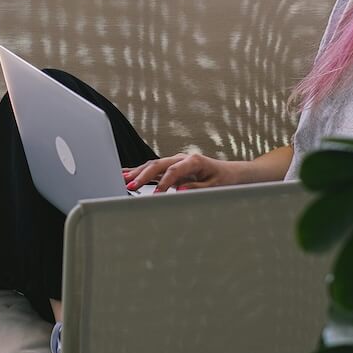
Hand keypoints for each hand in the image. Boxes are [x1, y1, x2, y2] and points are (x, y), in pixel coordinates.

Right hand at [122, 153, 239, 192]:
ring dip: (138, 172)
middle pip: (158, 164)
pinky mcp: (172, 167)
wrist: (229, 172)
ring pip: (153, 165)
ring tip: (123, 180)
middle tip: (131, 186)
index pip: (173, 171)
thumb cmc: (223, 179)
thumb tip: (180, 191)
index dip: (163, 183)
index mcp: (194, 161)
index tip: (156, 195)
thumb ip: (197, 188)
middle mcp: (182, 158)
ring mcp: (176, 161)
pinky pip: (153, 168)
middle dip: (143, 175)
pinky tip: (127, 173)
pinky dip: (140, 171)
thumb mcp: (214, 186)